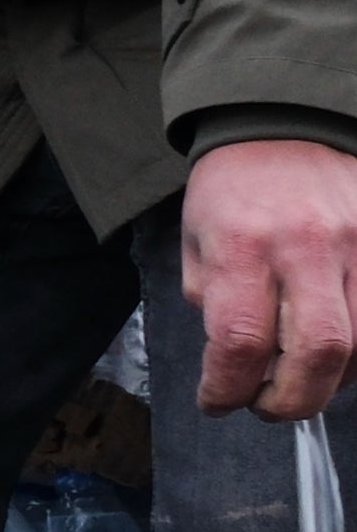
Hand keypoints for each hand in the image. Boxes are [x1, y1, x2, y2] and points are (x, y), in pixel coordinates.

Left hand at [186, 139, 356, 419]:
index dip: (228, 388)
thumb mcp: (197, 238)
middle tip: (266, 405)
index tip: (217, 401)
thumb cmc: (234, 188)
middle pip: (319, 351)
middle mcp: (307, 247)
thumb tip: (233, 361)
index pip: (241, 340)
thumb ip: (212, 300)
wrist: (286, 126)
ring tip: (298, 376)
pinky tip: (334, 352)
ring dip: (329, 380)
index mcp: (243, 245)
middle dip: (291, 400)